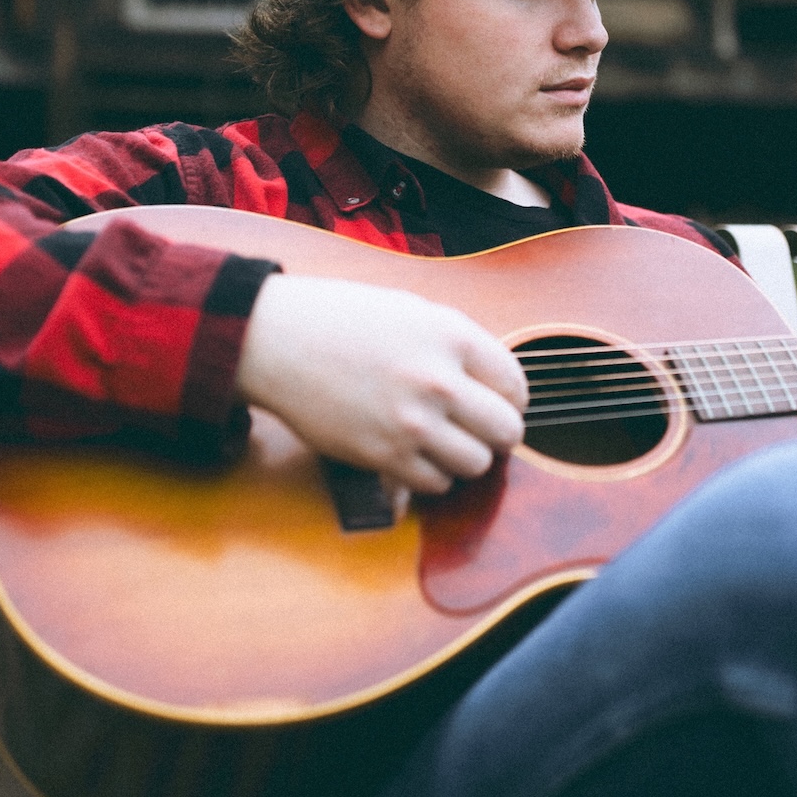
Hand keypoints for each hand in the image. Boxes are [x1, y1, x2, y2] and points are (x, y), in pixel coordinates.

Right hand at [234, 274, 527, 495]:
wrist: (279, 341)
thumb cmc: (344, 320)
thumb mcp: (414, 312)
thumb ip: (460, 347)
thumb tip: (498, 388)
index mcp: (452, 336)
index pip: (516, 385)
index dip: (511, 400)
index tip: (498, 404)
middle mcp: (439, 381)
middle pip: (507, 432)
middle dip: (497, 434)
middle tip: (479, 430)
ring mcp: (412, 423)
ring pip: (475, 464)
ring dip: (464, 457)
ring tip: (443, 441)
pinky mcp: (384, 457)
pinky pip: (435, 483)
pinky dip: (431, 475)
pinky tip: (414, 453)